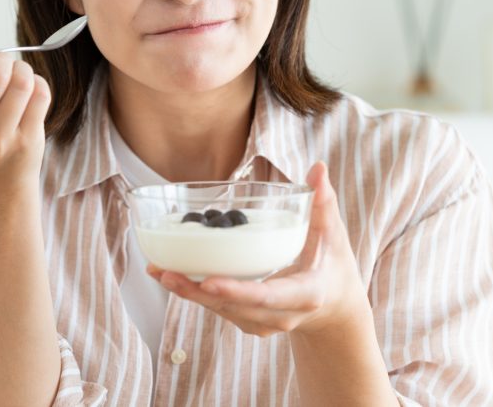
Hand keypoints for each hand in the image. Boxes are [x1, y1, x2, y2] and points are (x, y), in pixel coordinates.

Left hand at [147, 162, 366, 337]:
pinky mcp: (249, 323)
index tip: (209, 281)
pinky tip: (169, 275)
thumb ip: (324, 202)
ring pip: (221, 310)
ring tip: (158, 270)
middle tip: (165, 272)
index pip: (267, 296)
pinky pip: (219, 309)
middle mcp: (282, 316)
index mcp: (305, 294)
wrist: (334, 308)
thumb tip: (318, 167)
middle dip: (197, 291)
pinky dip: (195, 293)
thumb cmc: (334, 265)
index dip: (237, 290)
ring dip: (188, 292)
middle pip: (234, 306)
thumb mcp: (334, 235)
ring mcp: (264, 324)